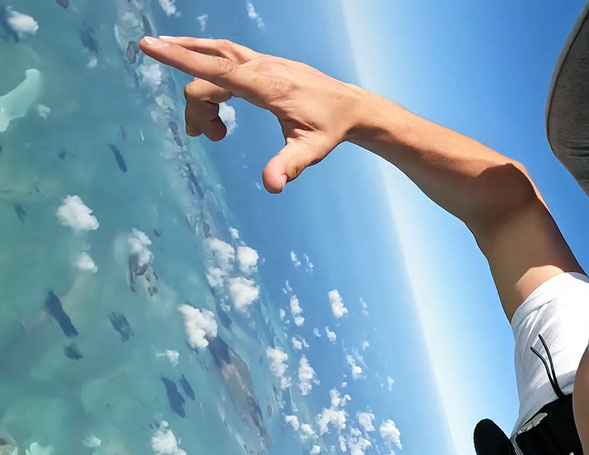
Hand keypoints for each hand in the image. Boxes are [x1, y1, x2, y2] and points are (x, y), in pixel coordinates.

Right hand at [139, 36, 364, 192]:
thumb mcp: (312, 151)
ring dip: (196, 77)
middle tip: (214, 138)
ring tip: (210, 125)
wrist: (351, 106)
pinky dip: (206, 62)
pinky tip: (206, 81)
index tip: (149, 46)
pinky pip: (224, 54)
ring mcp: (261, 60)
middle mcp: (260, 66)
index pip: (215, 69)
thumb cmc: (330, 128)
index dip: (180, 58)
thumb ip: (290, 165)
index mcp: (266, 85)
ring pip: (213, 54)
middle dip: (199, 108)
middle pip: (207, 74)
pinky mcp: (262, 61)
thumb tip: (272, 186)